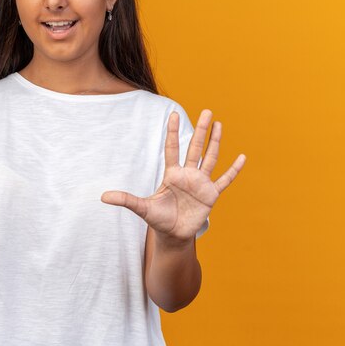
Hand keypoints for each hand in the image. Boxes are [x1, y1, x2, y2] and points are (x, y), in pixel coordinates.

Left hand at [101, 109, 245, 241]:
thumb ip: (125, 200)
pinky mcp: (211, 195)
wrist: (173, 235)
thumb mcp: (142, 208)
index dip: (173, 132)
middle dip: (200, 130)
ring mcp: (201, 183)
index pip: (172, 148)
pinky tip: (242, 157)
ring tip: (219, 124)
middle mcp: (188, 174)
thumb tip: (102, 197)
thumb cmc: (158, 219)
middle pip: (195, 148)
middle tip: (206, 111)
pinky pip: (225, 180)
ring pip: (210, 158)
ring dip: (215, 142)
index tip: (172, 113)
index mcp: (171, 174)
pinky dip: (234, 170)